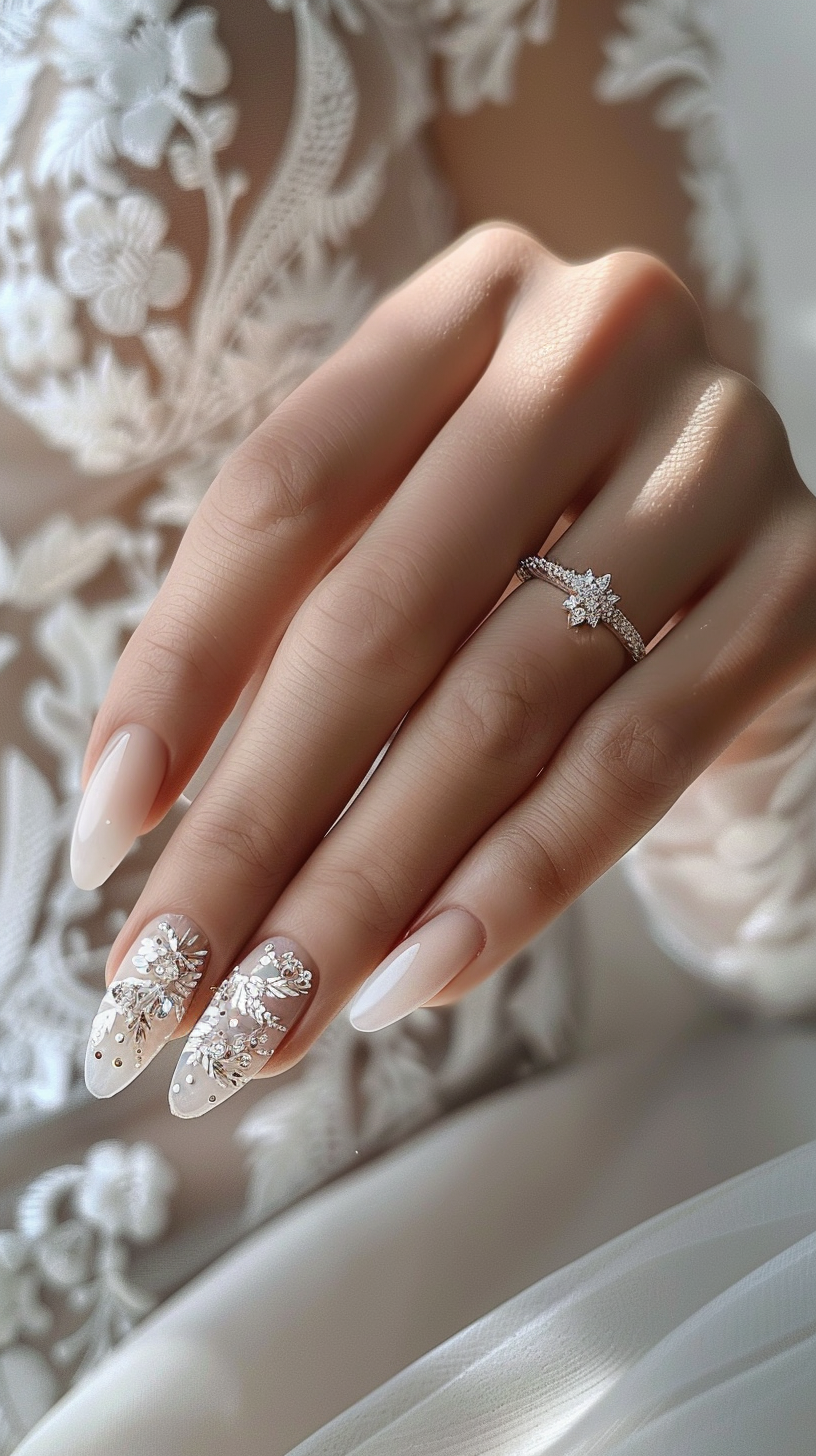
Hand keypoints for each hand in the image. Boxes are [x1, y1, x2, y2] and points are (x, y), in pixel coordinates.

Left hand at [74, 225, 815, 1114]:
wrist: (717, 516)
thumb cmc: (521, 525)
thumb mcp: (394, 521)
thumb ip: (283, 625)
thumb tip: (141, 821)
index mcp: (463, 302)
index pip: (284, 491)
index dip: (177, 672)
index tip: (107, 836)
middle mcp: (597, 343)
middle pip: (384, 612)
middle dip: (260, 821)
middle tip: (172, 980)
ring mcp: (717, 455)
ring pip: (506, 701)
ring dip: (371, 881)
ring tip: (273, 1011)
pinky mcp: (799, 580)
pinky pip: (639, 755)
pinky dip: (518, 879)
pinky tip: (415, 975)